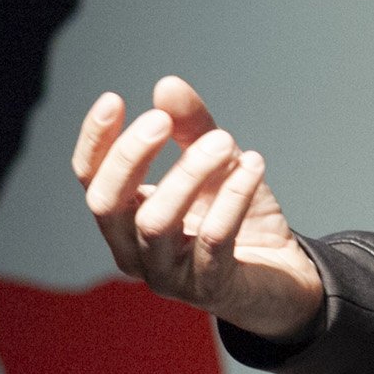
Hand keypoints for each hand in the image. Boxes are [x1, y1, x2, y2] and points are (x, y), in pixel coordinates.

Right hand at [72, 75, 323, 340]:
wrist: (282, 275)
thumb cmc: (239, 218)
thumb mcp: (216, 165)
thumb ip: (192, 128)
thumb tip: (166, 85)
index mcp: (126, 219)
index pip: (91, 180)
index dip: (95, 141)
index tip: (113, 99)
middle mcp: (134, 251)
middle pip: (108, 204)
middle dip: (130, 157)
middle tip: (162, 119)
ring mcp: (167, 275)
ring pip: (156, 222)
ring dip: (188, 173)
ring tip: (223, 140)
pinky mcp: (208, 287)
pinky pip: (214, 239)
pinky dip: (232, 197)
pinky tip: (252, 164)